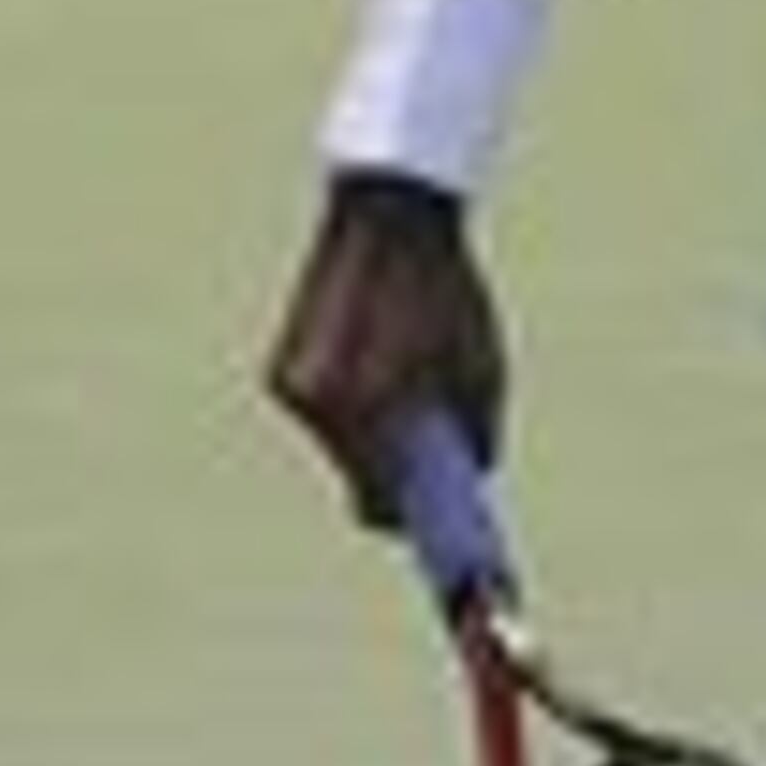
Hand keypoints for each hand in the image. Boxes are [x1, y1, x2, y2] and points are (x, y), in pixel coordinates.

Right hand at [260, 179, 505, 537]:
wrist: (389, 214)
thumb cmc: (445, 293)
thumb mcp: (483, 371)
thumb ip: (475, 436)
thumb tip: (470, 482)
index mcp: (370, 409)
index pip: (383, 506)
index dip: (417, 532)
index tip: (446, 551)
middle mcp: (320, 405)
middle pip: (361, 482)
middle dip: (400, 486)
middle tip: (442, 487)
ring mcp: (294, 388)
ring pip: (343, 449)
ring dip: (377, 444)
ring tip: (415, 412)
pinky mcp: (282, 368)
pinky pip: (328, 415)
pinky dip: (357, 413)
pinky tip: (385, 378)